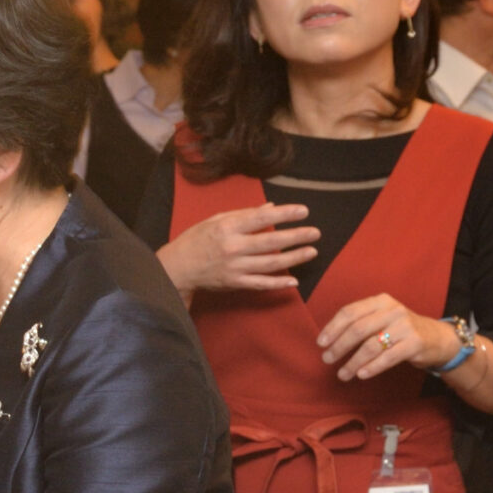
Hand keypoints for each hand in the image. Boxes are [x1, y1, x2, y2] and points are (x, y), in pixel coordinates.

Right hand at [156, 203, 317, 297]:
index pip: (261, 218)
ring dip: (294, 258)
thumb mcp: (215, 220)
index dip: (285, 215)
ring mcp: (234, 267)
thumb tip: (271, 208)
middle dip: (296, 236)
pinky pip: (260, 284)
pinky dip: (278, 283)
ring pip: (271, 264)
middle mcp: (232, 248)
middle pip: (271, 242)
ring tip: (311, 251)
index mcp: (227, 228)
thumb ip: (243, 215)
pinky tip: (294, 281)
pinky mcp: (234, 283)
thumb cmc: (195, 240)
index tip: (304, 211)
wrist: (176, 268)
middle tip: (315, 233)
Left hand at [316, 293, 458, 382]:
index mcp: (380, 301)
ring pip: (371, 346)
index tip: (320, 343)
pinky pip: (388, 357)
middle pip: (358, 329)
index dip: (332, 328)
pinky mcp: (415, 343)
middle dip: (339, 346)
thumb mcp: (381, 318)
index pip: (350, 312)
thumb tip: (328, 340)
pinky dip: (372, 367)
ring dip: (353, 362)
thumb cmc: (399, 329)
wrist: (436, 337)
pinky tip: (361, 374)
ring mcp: (405, 326)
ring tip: (342, 374)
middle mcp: (393, 310)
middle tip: (327, 359)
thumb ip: (359, 322)